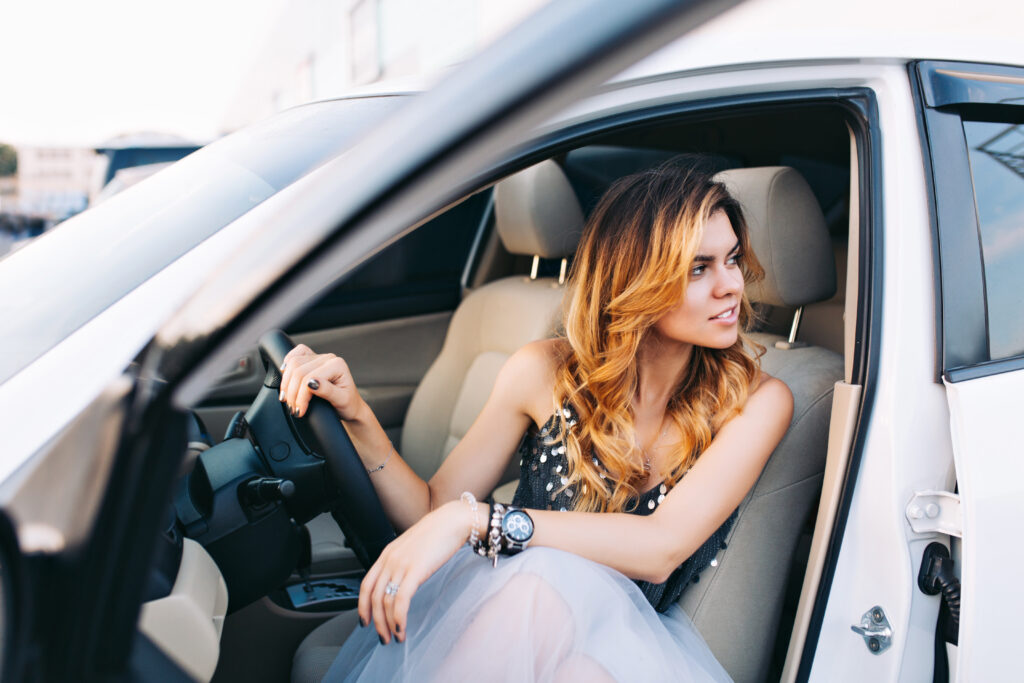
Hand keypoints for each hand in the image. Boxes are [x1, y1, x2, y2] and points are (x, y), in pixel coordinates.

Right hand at [279, 344, 364, 419]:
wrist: (349, 406)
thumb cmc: (348, 404)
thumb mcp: (342, 401)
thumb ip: (328, 391)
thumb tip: (312, 383)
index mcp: (337, 365)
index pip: (310, 377)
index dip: (301, 396)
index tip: (299, 411)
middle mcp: (328, 358)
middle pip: (298, 369)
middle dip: (292, 392)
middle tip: (293, 409)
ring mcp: (318, 357)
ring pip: (293, 363)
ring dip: (286, 383)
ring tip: (288, 400)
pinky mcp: (311, 360)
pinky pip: (295, 354)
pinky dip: (287, 365)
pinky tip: (285, 377)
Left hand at [358, 500, 476, 643]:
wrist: (453, 520)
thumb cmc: (438, 534)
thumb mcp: (412, 547)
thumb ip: (403, 562)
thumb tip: (402, 581)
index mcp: (387, 554)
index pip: (366, 584)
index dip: (363, 605)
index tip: (365, 621)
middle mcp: (389, 560)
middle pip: (373, 597)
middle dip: (376, 622)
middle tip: (383, 637)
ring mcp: (401, 565)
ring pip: (385, 602)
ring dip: (388, 624)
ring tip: (395, 637)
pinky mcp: (415, 571)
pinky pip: (401, 600)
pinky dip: (399, 618)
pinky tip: (402, 628)